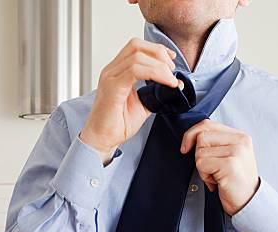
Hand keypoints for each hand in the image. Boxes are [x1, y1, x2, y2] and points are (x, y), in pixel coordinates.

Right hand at [80, 38, 178, 163]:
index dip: (156, 49)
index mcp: (117, 71)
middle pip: (136, 46)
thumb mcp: (143, 104)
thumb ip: (155, 92)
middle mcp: (112, 71)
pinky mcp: (112, 88)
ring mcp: (110, 77)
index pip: (136, 47)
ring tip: (170, 79)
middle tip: (172, 69)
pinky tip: (165, 83)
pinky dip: (154, 73)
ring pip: (137, 56)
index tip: (171, 60)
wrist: (102, 139)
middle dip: (159, 53)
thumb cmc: (117, 124)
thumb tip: (175, 83)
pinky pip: (134, 71)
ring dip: (160, 65)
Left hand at [181, 120, 260, 214]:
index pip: (208, 124)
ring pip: (200, 152)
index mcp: (240, 136)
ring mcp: (236, 151)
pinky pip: (202, 164)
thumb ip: (215, 143)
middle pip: (201, 137)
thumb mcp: (229, 157)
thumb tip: (191, 137)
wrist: (248, 202)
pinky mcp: (229, 164)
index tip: (185, 148)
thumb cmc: (235, 181)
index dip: (191, 135)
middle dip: (199, 156)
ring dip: (203, 168)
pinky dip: (205, 176)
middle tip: (212, 169)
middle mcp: (240, 140)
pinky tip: (217, 182)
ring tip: (216, 176)